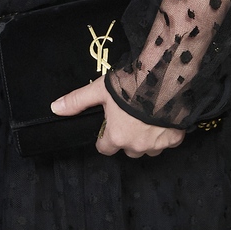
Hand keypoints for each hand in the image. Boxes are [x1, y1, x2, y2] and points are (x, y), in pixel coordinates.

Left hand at [50, 76, 185, 157]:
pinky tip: (163, 118)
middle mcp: (137, 146)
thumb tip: (54, 108)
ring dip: (146, 138)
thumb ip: (78, 101)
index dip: (104, 138)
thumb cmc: (130, 85)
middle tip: (128, 118)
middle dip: (126, 138)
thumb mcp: (99, 90)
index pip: (105, 148)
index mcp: (117, 136)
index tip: (107, 127)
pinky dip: (165, 134)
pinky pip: (167, 142)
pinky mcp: (175, 139)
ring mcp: (157, 144)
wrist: (165, 80)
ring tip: (146, 119)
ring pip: (148, 148)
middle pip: (127, 149)